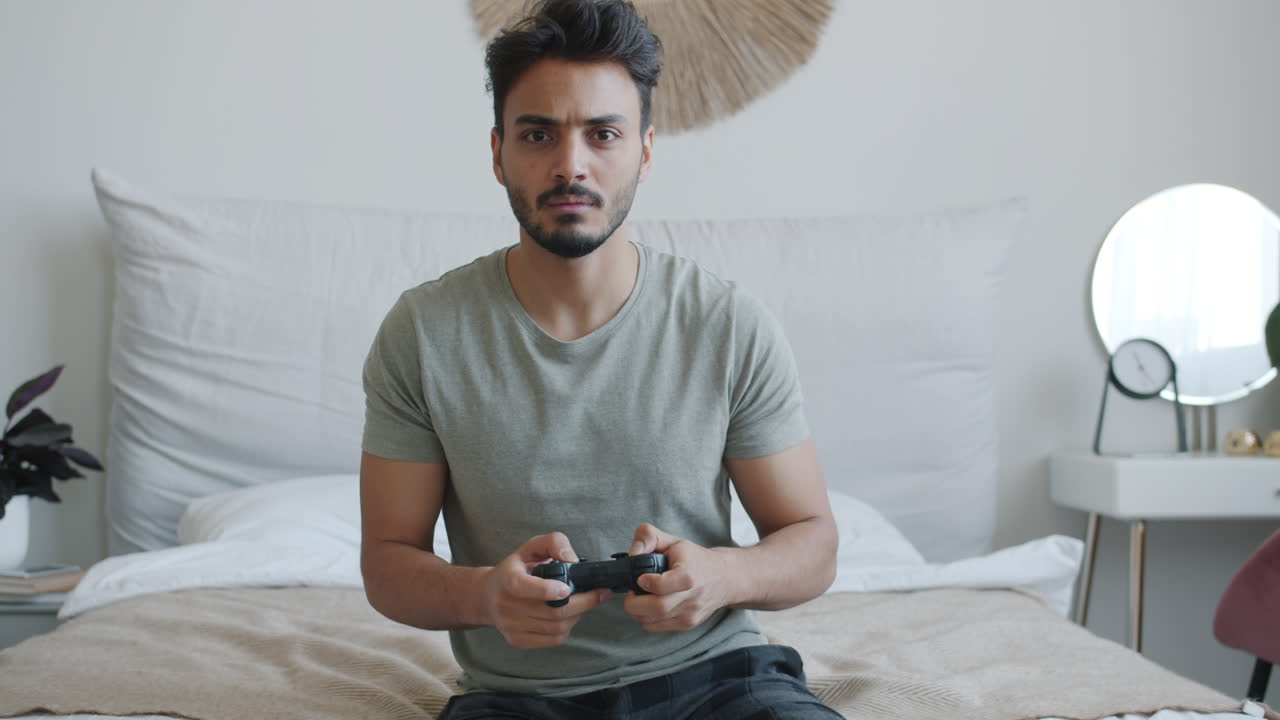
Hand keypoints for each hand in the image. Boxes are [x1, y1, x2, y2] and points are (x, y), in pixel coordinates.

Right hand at [481, 532, 611, 648]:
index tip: (566, 589)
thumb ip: (554, 543)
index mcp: (507, 578)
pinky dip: (568, 628)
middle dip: (582, 603)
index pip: (522, 587)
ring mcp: (510, 626)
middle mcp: (505, 605)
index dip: (546, 590)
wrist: (488, 596)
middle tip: (599, 593)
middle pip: (551, 612)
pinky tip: (569, 616)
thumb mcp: (531, 547)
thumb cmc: (517, 569)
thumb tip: (572, 560)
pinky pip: (553, 640)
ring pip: (556, 627)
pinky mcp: (518, 640)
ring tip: (582, 602)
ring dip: (578, 615)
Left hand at [623, 523, 730, 632]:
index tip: (641, 578)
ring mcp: (690, 614)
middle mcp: (692, 597)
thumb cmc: (695, 559)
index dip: (647, 583)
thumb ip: (649, 537)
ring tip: (641, 596)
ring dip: (638, 611)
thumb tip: (632, 553)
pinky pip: (656, 627)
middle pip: (656, 608)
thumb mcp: (674, 541)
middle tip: (632, 591)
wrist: (724, 578)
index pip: (663, 586)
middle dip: (634, 602)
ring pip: (652, 622)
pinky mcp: (687, 624)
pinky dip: (646, 617)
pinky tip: (650, 605)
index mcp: (689, 574)